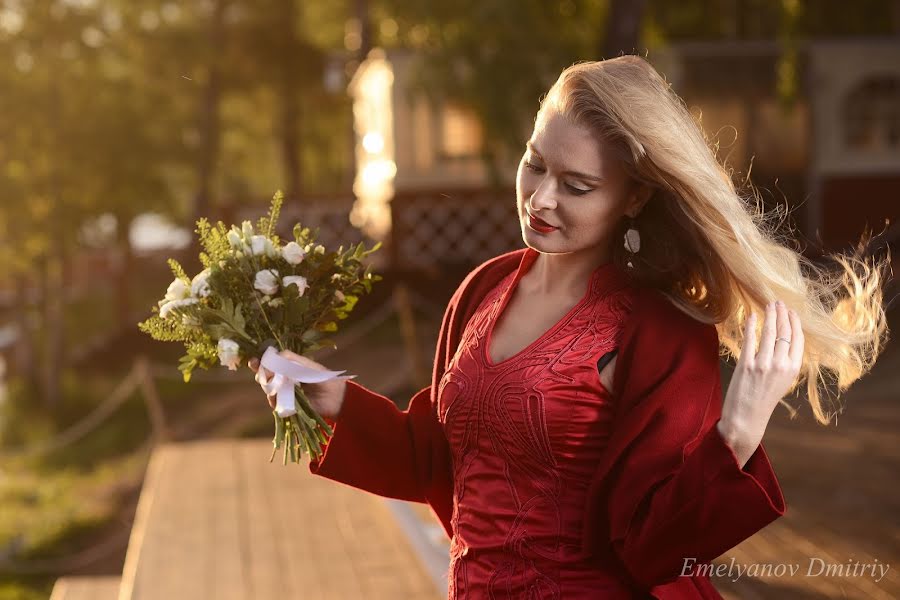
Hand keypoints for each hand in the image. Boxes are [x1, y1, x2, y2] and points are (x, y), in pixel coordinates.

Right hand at [247, 350, 347, 420]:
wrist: (334, 396)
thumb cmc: (320, 376)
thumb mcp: (304, 364)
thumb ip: (288, 359)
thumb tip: (270, 360)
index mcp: (285, 368)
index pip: (267, 364)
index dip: (258, 363)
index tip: (252, 362)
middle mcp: (282, 381)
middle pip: (264, 378)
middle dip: (263, 376)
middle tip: (267, 375)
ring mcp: (284, 394)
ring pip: (269, 391)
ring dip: (271, 388)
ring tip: (280, 386)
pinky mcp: (287, 407)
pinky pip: (276, 404)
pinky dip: (276, 400)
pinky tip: (281, 397)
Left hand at [718, 300, 804, 466]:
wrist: (747, 418)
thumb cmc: (763, 400)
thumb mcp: (782, 382)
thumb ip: (786, 363)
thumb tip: (785, 341)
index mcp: (793, 370)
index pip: (799, 339)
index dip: (795, 323)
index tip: (791, 311)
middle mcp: (781, 365)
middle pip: (785, 332)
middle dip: (782, 314)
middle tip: (778, 302)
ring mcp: (764, 364)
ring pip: (769, 332)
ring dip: (769, 315)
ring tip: (768, 305)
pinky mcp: (747, 364)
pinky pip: (750, 339)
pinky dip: (752, 325)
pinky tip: (752, 316)